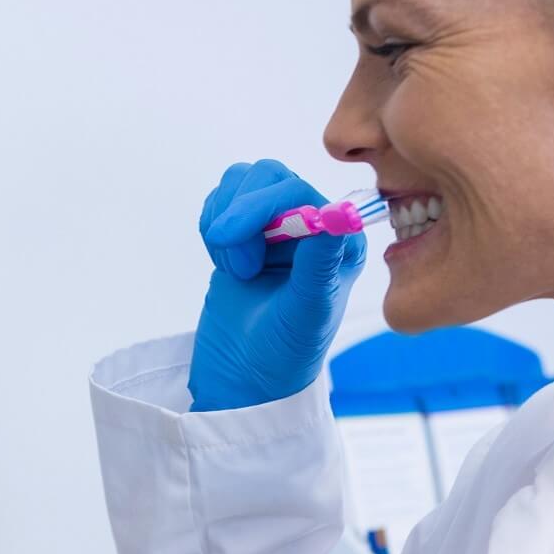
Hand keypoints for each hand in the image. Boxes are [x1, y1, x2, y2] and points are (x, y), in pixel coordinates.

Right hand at [188, 160, 365, 411]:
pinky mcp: (245, 233)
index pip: (298, 191)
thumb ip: (319, 263)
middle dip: (240, 212)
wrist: (243, 377)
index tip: (229, 238)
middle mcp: (314, 226)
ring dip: (225, 220)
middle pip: (268, 176)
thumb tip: (336, 216)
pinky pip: (221, 200)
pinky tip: (225, 263)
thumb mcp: (307, 312)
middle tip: (235, 264)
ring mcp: (277, 227)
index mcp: (341, 240)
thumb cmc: (284, 353)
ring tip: (235, 268)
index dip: (258, 205)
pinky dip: (212, 225)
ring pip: (240, 182)